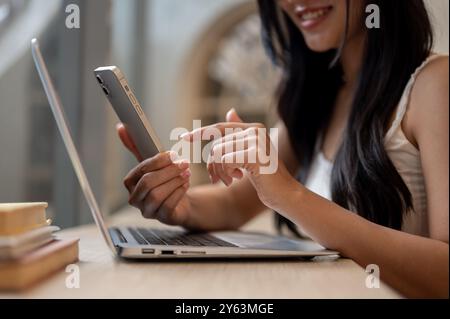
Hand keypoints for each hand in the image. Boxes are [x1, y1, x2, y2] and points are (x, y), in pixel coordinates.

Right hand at [117, 123, 192, 225]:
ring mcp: (147, 210)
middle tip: (184, 163)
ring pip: (157, 195)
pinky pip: (168, 206)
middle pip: (148, 183)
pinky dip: (179, 192)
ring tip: (187, 173)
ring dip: (175, 181)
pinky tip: (186, 185)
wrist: (180, 200)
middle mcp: (135, 198)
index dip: (158, 161)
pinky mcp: (161, 218)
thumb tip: (121, 127)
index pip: (141, 170)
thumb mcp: (152, 163)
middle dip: (168, 171)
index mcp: (130, 183)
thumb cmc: (164, 180)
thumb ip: (137, 146)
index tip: (173, 154)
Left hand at [182, 109, 299, 209]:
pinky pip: (224, 161)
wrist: (284, 194)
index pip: (220, 128)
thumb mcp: (250, 154)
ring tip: (229, 180)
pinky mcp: (254, 154)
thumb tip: (230, 112)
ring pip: (218, 153)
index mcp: (254, 128)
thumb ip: (239, 135)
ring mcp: (256, 141)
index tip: (184, 138)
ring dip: (219, 171)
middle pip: (217, 144)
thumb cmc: (266, 176)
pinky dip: (225, 173)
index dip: (201, 132)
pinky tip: (236, 179)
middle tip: (218, 178)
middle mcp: (255, 130)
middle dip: (213, 164)